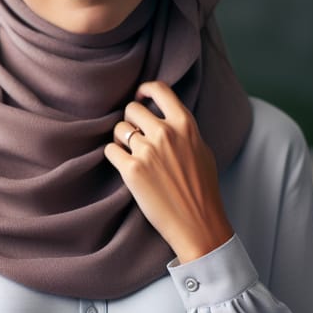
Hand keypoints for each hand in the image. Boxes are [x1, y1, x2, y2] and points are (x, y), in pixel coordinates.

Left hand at [104, 81, 232, 262]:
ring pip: (118, 129)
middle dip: (130, 121)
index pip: (159, 89)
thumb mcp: (201, 150)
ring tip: (130, 153)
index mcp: (185, 124)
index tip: (139, 97)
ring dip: (120, 139)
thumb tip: (164, 114)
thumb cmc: (202, 189)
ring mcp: (147, 151)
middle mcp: (166, 133)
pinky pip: (110, 149)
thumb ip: (183, 129)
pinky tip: (123, 165)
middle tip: (135, 136)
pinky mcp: (132, 170)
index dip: (144, 90)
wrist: (198, 223)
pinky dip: (114, 156)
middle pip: (131, 109)